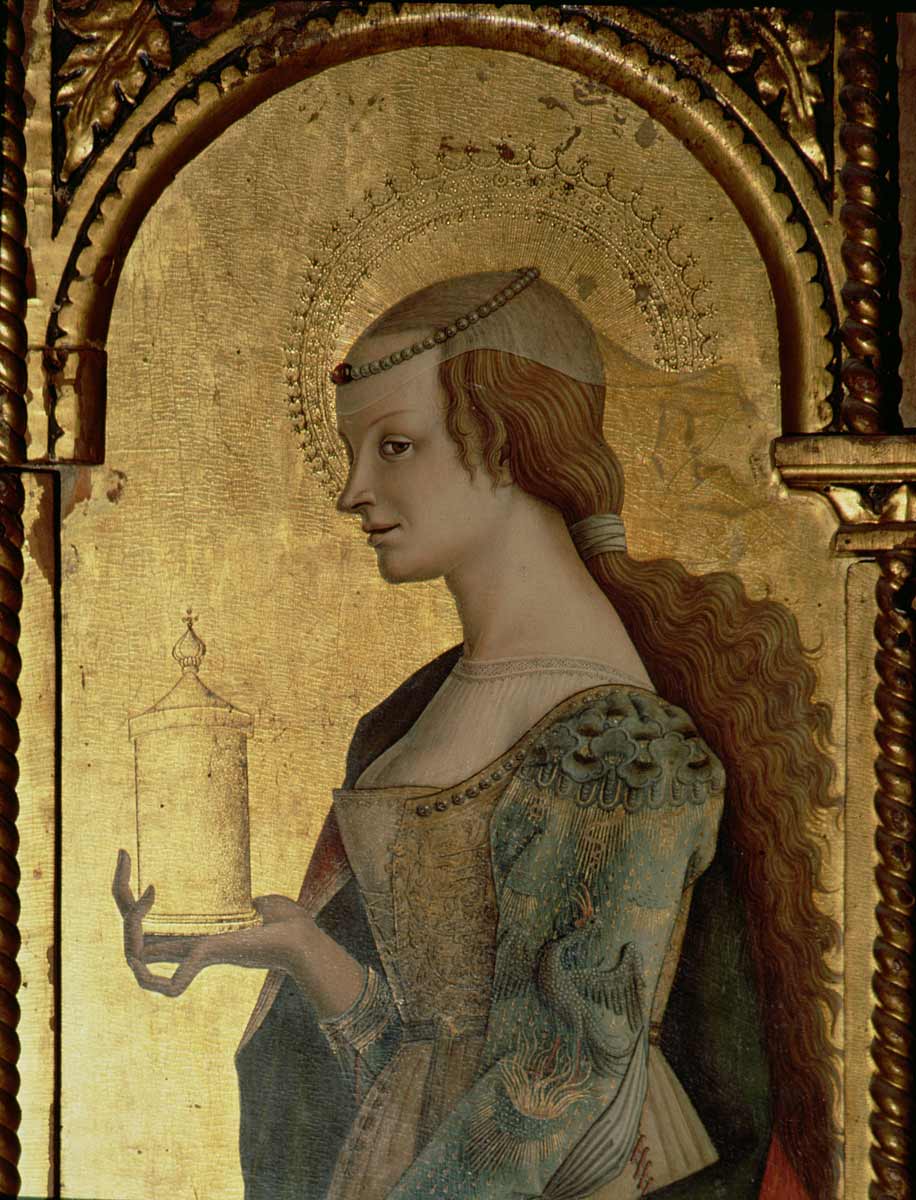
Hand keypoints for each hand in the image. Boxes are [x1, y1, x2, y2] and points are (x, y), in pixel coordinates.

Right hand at [113, 849, 314, 997]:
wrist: (304, 937)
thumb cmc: (283, 921)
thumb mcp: (245, 903)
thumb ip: (229, 898)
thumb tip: (228, 890)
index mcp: (189, 932)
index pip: (140, 918)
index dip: (123, 886)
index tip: (123, 853)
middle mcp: (185, 945)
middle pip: (128, 935)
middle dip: (119, 894)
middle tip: (125, 856)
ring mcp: (195, 953)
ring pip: (135, 957)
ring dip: (129, 928)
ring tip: (147, 896)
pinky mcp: (210, 955)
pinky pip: (171, 986)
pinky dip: (159, 980)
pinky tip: (160, 951)